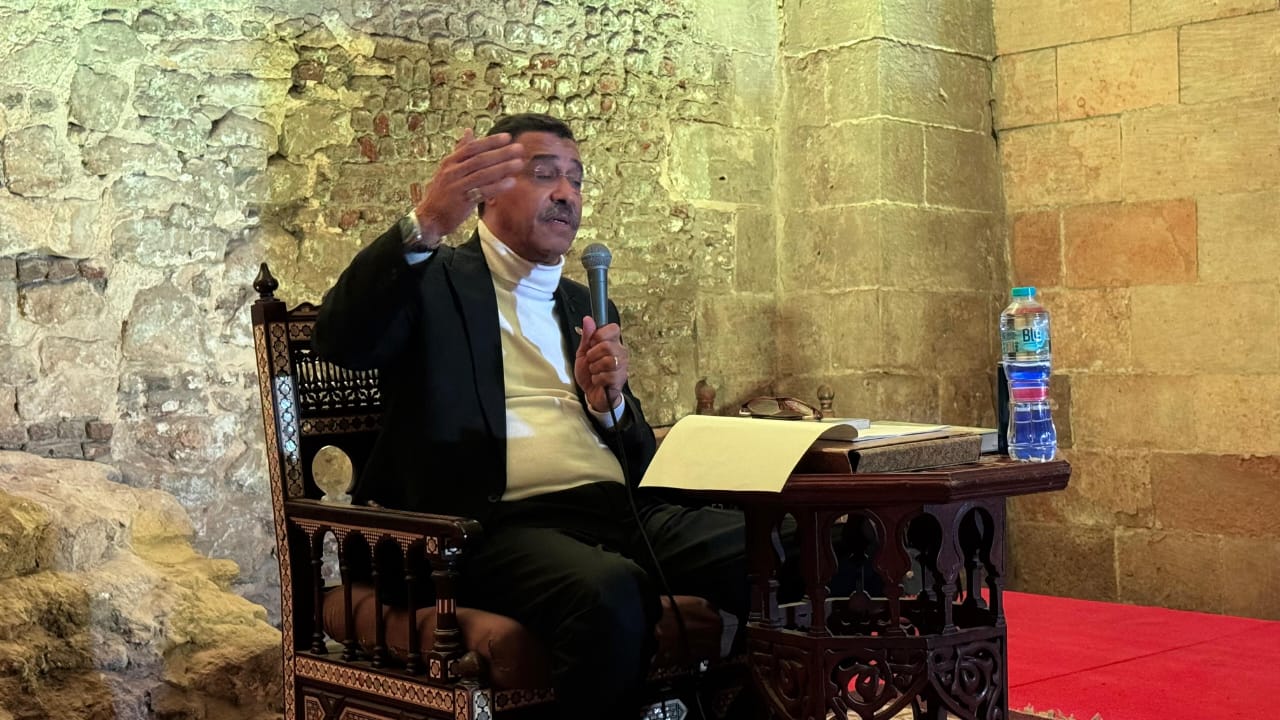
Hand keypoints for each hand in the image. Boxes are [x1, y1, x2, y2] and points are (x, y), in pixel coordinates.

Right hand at [411, 129, 525, 245]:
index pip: (472, 147)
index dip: (490, 141)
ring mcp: (456, 186)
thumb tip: (468, 131)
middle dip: (501, 153)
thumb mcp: (447, 169)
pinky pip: (482, 192)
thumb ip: (460, 151)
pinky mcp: (462, 202)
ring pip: (482, 174)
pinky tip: (511, 182)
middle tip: (519, 148)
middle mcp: (452, 172)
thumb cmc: (442, 193)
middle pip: (479, 159)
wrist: (429, 217)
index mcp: (450, 162)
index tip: (507, 137)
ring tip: (519, 163)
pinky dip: (497, 187)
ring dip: (502, 168)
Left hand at [574, 315, 628, 414]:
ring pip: (608, 361)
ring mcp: (622, 366)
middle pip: (607, 345)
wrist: (592, 394)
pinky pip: (607, 376)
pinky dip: (597, 379)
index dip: (599, 335)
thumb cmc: (590, 373)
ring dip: (595, 368)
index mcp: (612, 343)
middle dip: (593, 355)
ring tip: (594, 372)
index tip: (592, 343)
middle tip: (591, 361)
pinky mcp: (620, 380)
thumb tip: (588, 319)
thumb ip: (586, 336)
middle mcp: (620, 353)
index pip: (613, 328)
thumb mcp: (583, 353)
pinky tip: (598, 380)